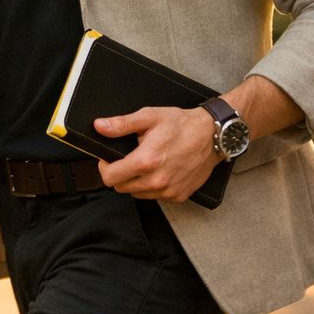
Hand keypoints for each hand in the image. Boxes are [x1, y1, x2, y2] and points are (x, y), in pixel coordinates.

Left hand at [94, 106, 218, 202]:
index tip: (109, 159)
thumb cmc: (182, 125)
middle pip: (120, 187)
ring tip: (146, 163)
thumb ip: (122, 124)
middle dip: (119, 174)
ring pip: (137, 193)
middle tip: (128, 159)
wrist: (213, 136)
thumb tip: (100, 126)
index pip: (110, 177)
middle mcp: (156, 181)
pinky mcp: (179, 196)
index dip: (105, 167)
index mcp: (146, 161)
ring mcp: (168, 191)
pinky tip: (160, 171)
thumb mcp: (149, 117)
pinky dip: (152, 187)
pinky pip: (155, 197)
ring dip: (135, 181)